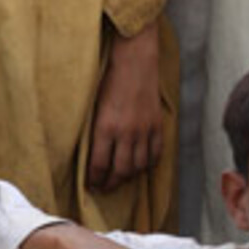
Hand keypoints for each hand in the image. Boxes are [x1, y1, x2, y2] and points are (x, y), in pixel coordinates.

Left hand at [87, 25, 161, 190]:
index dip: (95, 180)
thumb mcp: (94, 106)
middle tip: (105, 188)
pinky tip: (142, 166)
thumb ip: (95, 131)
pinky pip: (155, 153)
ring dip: (129, 177)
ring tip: (122, 179)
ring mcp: (144, 130)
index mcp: (105, 128)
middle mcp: (126, 133)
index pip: (99, 165)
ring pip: (139, 166)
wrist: (135, 60)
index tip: (91, 185)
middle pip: (120, 171)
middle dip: (111, 184)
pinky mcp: (157, 125)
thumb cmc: (110, 79)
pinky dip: (149, 164)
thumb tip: (93, 153)